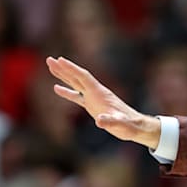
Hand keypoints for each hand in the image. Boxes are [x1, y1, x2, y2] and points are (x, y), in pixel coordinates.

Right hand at [46, 56, 161, 148]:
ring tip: (51, 67)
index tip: (60, 60)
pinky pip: (77, 96)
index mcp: (101, 93)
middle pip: (77, 77)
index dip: (72, 69)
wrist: (136, 126)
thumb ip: (111, 121)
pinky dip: (67, 92)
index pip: (84, 77)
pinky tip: (57, 88)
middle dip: (63, 68)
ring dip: (63, 75)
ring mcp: (94, 98)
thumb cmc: (130, 125)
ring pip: (76, 84)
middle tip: (49, 60)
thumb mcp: (121, 124)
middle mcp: (96, 92)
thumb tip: (99, 120)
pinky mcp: (93, 106)